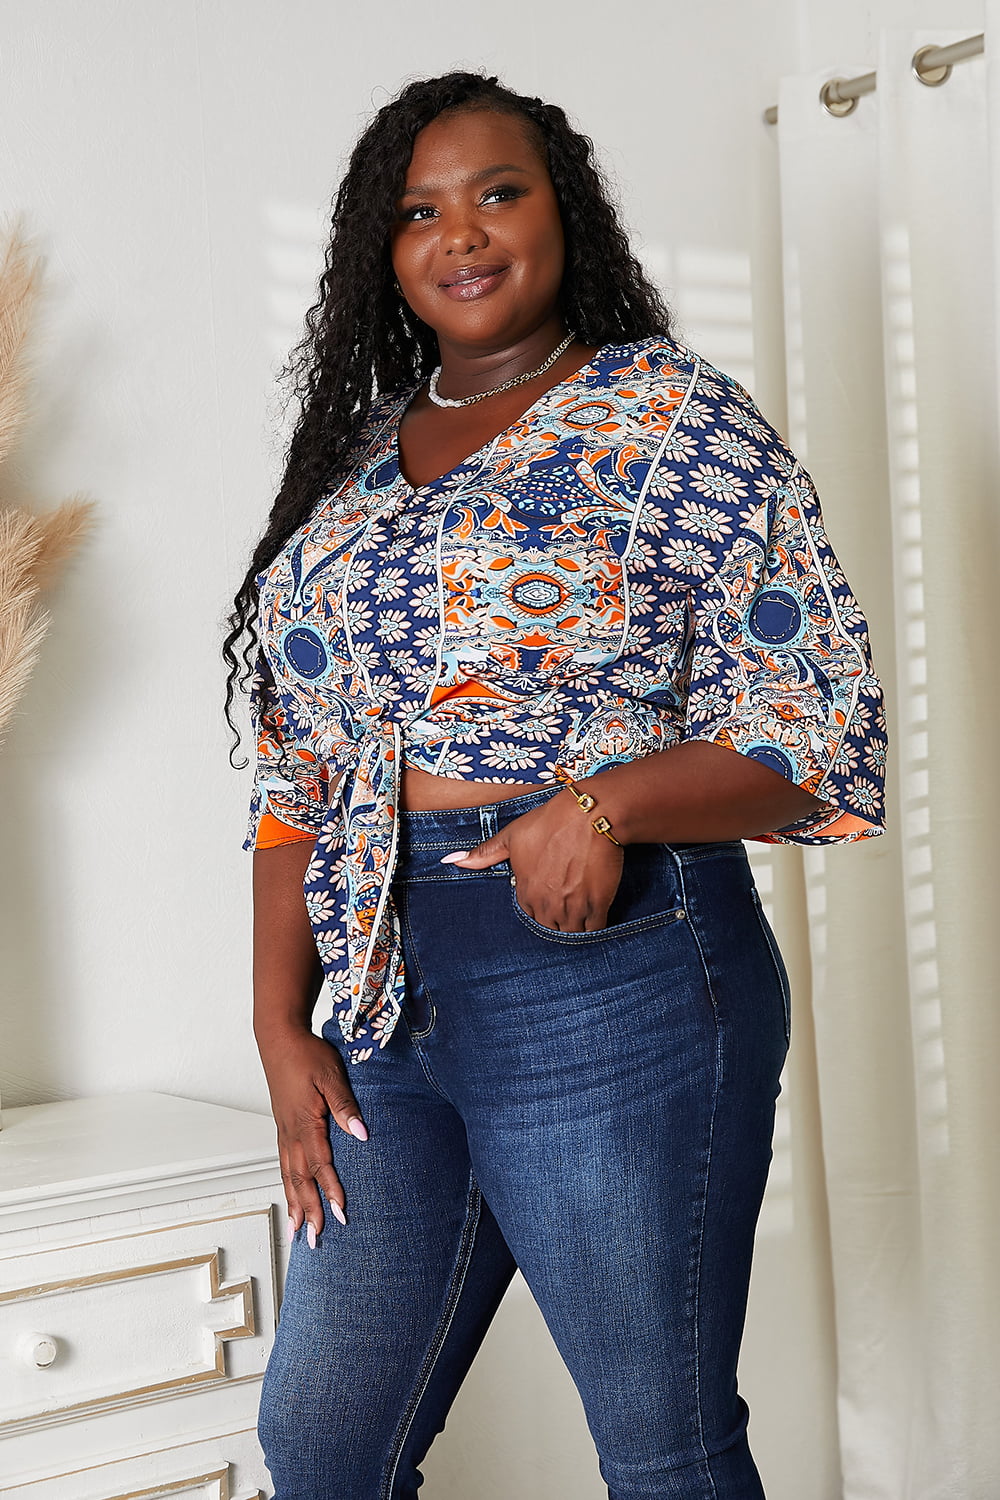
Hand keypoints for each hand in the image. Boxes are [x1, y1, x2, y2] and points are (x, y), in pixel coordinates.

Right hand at [256, 1026, 367, 1242]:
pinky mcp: (282, 1127)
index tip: (340, 1213)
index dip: (329, 1190)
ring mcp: (284, 1131)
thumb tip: (361, 1133)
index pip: (320, 1164)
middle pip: (300, 1179)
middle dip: (309, 1210)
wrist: (279, 1039)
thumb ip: (345, 1106)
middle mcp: (291, 1132)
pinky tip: (290, 1195)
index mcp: (305, 1122)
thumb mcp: (331, 1075)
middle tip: (315, 1239)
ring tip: (297, 1231)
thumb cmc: (306, 1054)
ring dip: (294, 1204)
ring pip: (288, 1175)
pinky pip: (283, 1164)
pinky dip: (286, 1185)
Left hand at [446, 790, 623, 930]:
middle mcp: (547, 904)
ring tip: (582, 912)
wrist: (589, 815)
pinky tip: (596, 915)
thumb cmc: (550, 822)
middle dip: (557, 921)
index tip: (551, 896)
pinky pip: (595, 930)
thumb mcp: (512, 835)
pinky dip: (595, 927)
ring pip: (572, 934)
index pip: (529, 915)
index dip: (541, 906)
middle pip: (550, 929)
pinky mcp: (597, 905)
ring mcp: (572, 907)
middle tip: (568, 905)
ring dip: (576, 927)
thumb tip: (450, 860)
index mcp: (525, 891)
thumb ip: (484, 853)